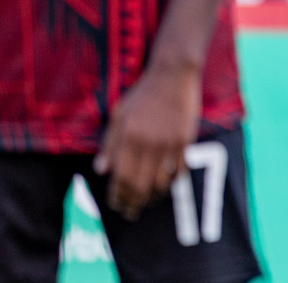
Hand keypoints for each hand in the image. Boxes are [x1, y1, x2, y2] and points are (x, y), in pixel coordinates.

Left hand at [95, 63, 200, 218]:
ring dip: (152, 197)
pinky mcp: (186, 140)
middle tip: (131, 211)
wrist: (173, 74)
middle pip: (140, 185)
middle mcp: (148, 142)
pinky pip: (180, 170)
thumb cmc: (143, 93)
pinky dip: (172, 182)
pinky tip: (166, 185)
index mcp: (129, 136)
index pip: (121, 177)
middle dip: (133, 203)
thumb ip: (109, 144)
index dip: (117, 195)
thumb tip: (101, 170)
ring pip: (161, 182)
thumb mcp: (119, 114)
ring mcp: (169, 143)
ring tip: (147, 202)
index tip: (116, 204)